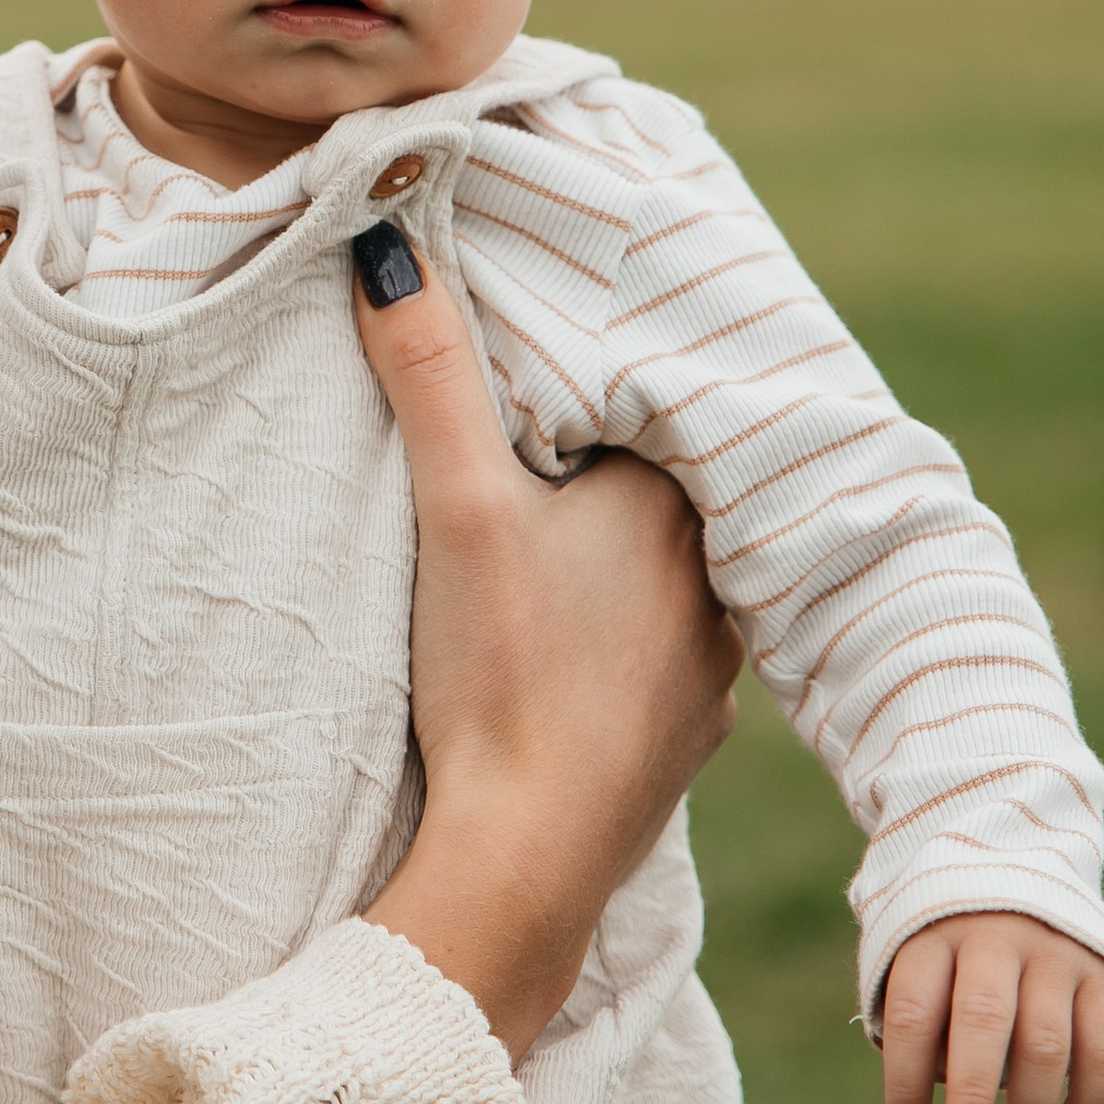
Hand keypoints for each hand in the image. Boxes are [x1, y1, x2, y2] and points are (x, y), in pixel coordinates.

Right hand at [350, 232, 742, 1055]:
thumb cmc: (500, 673)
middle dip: (602, 469)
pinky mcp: (684, 739)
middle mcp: (717, 578)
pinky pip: (661, 655)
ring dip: (617, 559)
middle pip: (654, 490)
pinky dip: (620, 640)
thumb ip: (431, 372)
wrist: (527, 860)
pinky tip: (574, 645)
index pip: (638, 409)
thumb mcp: (456, 505)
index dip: (583, 390)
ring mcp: (710, 668)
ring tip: (556, 542)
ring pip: (666, 575)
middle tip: (538, 451)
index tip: (537, 379)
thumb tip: (386, 243)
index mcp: (675, 504)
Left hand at [881, 912, 1103, 1103]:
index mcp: (933, 933)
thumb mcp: (917, 961)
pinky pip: (1101, 1048)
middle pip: (983, 1021)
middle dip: (970, 1098)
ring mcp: (1053, 952)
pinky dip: (1086, 1103)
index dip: (907, 1079)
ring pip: (1045, 1044)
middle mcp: (995, 936)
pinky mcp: (1100, 972)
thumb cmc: (949, 945)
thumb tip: (934, 1097)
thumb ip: (922, 1024)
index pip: (915, 1011)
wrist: (1017, 867)